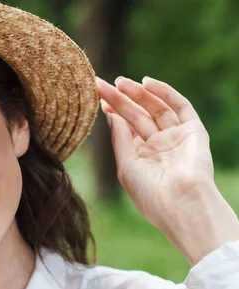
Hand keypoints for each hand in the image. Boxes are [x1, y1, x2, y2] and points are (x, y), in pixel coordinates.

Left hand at [97, 76, 238, 263]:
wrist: (181, 204)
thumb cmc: (150, 193)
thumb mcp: (126, 165)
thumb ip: (120, 138)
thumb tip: (111, 115)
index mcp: (141, 157)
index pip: (125, 128)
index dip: (112, 111)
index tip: (96, 97)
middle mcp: (158, 146)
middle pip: (137, 115)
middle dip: (119, 99)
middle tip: (100, 83)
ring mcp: (176, 137)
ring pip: (155, 108)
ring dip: (138, 93)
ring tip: (119, 81)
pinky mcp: (194, 132)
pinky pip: (180, 106)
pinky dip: (165, 92)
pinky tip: (147, 83)